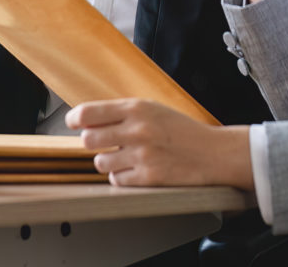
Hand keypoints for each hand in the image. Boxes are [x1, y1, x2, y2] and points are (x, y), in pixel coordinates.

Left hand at [67, 99, 253, 188]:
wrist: (213, 153)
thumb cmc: (182, 130)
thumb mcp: (153, 109)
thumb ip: (122, 113)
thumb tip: (85, 120)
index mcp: (138, 108)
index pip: (89, 112)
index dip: (75, 119)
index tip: (73, 123)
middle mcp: (137, 130)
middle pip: (89, 139)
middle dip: (93, 142)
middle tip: (104, 143)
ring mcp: (142, 155)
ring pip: (100, 163)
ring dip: (108, 162)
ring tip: (125, 157)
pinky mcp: (148, 178)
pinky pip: (116, 180)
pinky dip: (122, 177)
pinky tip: (136, 169)